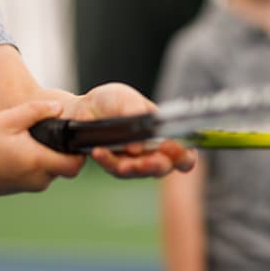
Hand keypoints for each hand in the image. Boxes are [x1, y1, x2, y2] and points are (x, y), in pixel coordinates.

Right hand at [0, 101, 86, 194]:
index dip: (80, 151)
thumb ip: (36, 111)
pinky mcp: (21, 188)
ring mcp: (29, 186)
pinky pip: (39, 175)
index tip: (73, 136)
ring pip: (52, 171)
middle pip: (66, 167)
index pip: (75, 164)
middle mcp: (38, 179)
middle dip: (64, 151)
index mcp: (38, 161)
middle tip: (53, 132)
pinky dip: (37, 162)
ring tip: (31, 139)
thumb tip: (59, 108)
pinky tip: (21, 149)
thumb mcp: (7, 120)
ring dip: (49, 156)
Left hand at [71, 83, 196, 177]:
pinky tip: (99, 152)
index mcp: (164, 135)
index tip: (171, 148)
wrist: (85, 107)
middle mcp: (153, 152)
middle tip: (145, 162)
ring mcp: (134, 161)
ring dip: (131, 169)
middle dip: (156, 166)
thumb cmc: (113, 101)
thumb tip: (139, 144)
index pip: (184, 154)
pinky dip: (107, 161)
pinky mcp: (114, 165)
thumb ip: (136, 112)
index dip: (183, 156)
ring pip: (137, 172)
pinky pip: (113, 168)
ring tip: (123, 164)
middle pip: (163, 167)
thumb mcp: (126, 98)